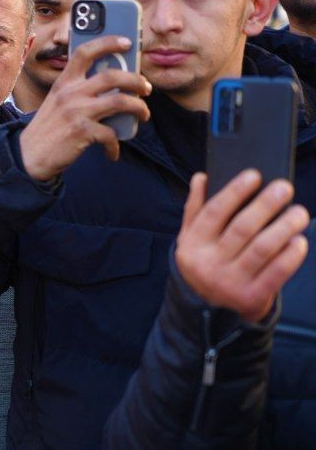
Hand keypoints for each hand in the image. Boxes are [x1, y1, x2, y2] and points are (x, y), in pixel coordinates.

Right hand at [19, 35, 150, 180]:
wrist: (29, 155)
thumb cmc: (48, 128)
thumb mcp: (57, 102)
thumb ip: (78, 91)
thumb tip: (113, 89)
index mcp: (64, 82)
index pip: (85, 52)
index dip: (108, 43)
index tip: (127, 42)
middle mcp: (70, 93)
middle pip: (111, 76)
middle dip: (136, 80)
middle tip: (146, 88)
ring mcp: (76, 112)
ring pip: (119, 101)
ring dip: (138, 108)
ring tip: (143, 114)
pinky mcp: (81, 132)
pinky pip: (111, 134)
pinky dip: (116, 145)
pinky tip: (113, 151)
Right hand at [176, 171, 309, 321]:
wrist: (206, 313)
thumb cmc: (203, 264)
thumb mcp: (191, 239)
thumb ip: (195, 208)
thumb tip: (201, 177)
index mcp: (193, 244)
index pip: (213, 213)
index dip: (233, 192)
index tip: (254, 175)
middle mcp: (209, 263)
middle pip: (241, 229)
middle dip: (264, 206)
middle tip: (284, 188)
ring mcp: (230, 282)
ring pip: (261, 249)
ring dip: (283, 228)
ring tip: (299, 213)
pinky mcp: (252, 297)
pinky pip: (275, 274)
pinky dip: (289, 257)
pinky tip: (300, 241)